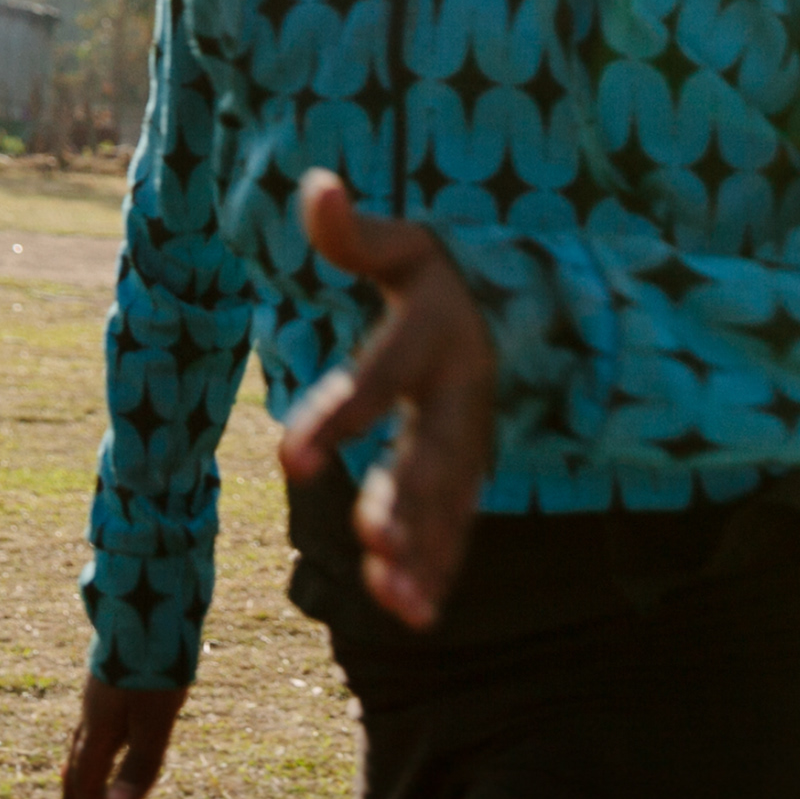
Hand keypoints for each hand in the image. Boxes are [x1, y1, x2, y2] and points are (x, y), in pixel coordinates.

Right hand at [56, 677, 185, 798]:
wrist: (149, 599)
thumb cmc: (155, 664)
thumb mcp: (154, 720)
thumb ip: (139, 764)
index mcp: (99, 726)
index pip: (88, 776)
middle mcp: (93, 709)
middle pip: (80, 759)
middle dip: (75, 792)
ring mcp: (101, 689)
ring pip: (86, 736)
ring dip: (82, 762)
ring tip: (78, 775)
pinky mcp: (114, 673)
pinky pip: (97, 717)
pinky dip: (96, 735)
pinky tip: (108, 726)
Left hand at [276, 170, 494, 632]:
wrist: (512, 295)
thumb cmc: (433, 268)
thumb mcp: (401, 242)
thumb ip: (354, 231)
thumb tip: (316, 185)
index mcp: (432, 336)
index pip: (376, 380)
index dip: (336, 419)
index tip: (286, 463)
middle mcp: (460, 393)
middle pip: (429, 455)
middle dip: (404, 504)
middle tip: (372, 547)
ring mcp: (471, 436)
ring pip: (447, 502)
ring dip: (424, 553)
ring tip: (396, 605)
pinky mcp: (471, 469)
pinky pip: (456, 524)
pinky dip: (439, 567)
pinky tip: (415, 613)